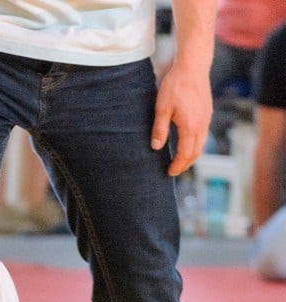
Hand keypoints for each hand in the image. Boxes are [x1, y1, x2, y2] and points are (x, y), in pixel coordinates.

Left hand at [150, 62, 211, 176]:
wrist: (192, 67)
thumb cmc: (174, 86)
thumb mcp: (161, 108)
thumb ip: (159, 129)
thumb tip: (156, 147)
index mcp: (190, 126)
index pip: (186, 154)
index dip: (178, 165)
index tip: (169, 173)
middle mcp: (202, 125)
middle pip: (196, 152)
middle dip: (186, 164)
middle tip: (174, 170)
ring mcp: (207, 119)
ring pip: (202, 144)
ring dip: (192, 155)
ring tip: (180, 161)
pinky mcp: (207, 113)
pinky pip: (203, 135)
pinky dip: (196, 144)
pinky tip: (187, 144)